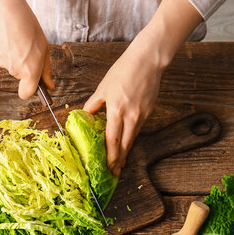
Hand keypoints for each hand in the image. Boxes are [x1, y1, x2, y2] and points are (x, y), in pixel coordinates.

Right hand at [0, 0, 53, 98]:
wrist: (6, 12)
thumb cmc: (27, 26)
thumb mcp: (44, 49)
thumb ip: (46, 70)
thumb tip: (49, 85)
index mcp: (30, 71)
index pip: (26, 94)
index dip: (31, 91)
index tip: (36, 85)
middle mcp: (15, 70)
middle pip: (21, 77)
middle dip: (26, 67)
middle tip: (29, 50)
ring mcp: (3, 64)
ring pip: (12, 67)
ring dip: (17, 58)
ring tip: (19, 42)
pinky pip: (4, 59)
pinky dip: (8, 52)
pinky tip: (10, 40)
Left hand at [84, 36, 163, 176]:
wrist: (147, 61)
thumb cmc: (123, 71)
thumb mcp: (103, 88)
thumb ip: (93, 104)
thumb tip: (85, 115)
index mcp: (117, 111)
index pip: (112, 140)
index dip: (110, 156)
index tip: (108, 167)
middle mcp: (131, 116)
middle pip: (124, 145)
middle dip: (119, 161)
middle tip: (114, 173)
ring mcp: (142, 115)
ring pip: (132, 139)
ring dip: (125, 152)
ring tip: (120, 163)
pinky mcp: (149, 112)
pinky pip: (138, 129)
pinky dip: (131, 138)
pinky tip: (127, 143)